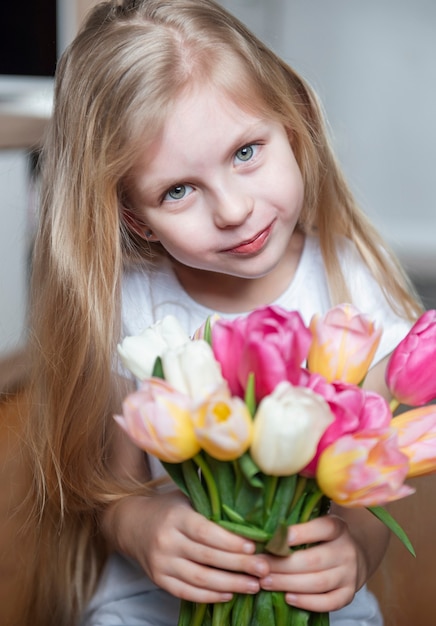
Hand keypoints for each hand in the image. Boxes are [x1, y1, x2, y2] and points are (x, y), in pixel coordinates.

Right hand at [106, 489, 269, 603]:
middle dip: (239, 565)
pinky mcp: (158, 579)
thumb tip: (249, 499)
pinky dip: (210, 596)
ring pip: (199, 578)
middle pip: (207, 557)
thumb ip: (211, 501)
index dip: (230, 541)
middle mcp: (167, 540)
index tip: (253, 546)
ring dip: (229, 584)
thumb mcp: (186, 497)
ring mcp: (161, 562)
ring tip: (253, 585)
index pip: (206, 531)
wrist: (131, 524)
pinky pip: (186, 592)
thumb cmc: (168, 508)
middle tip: (263, 569)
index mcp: (176, 516)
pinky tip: (229, 594)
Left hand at [259, 514, 363, 611]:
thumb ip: (297, 525)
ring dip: (289, 584)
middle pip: (314, 560)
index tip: (274, 539)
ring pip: (319, 583)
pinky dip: (308, 602)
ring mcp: (349, 574)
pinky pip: (329, 602)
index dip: (300, 533)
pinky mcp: (348, 594)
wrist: (355, 557)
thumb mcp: (316, 525)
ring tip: (266, 582)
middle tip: (260, 567)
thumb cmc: (324, 539)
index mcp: (338, 528)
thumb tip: (264, 530)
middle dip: (283, 565)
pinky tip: (288, 598)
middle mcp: (346, 550)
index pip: (322, 528)